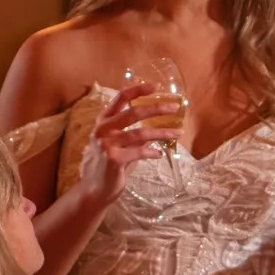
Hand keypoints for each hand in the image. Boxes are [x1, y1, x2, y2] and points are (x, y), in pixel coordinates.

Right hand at [75, 85, 184, 199]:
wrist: (96, 188)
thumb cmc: (110, 163)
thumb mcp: (119, 142)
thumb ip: (132, 130)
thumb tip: (157, 120)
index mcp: (103, 121)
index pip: (120, 98)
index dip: (137, 90)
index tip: (155, 86)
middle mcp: (102, 130)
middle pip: (133, 113)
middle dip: (156, 109)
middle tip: (174, 108)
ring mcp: (106, 144)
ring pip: (141, 133)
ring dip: (163, 132)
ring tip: (178, 133)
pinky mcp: (113, 159)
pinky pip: (139, 152)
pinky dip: (152, 152)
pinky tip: (159, 153)